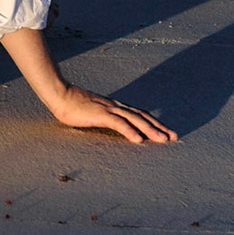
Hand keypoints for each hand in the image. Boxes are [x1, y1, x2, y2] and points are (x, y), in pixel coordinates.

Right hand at [49, 85, 176, 142]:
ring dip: (150, 130)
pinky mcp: (100, 114)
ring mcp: (109, 109)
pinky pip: (118, 123)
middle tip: (174, 137)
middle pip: (142, 116)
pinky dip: (130, 131)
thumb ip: (105, 117)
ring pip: (135, 119)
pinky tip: (138, 140)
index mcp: (115, 106)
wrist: (60, 93)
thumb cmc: (73, 104)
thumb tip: (114, 125)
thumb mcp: (93, 111)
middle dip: (159, 127)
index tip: (166, 131)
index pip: (140, 114)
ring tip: (162, 140)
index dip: (154, 122)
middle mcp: (116, 106)